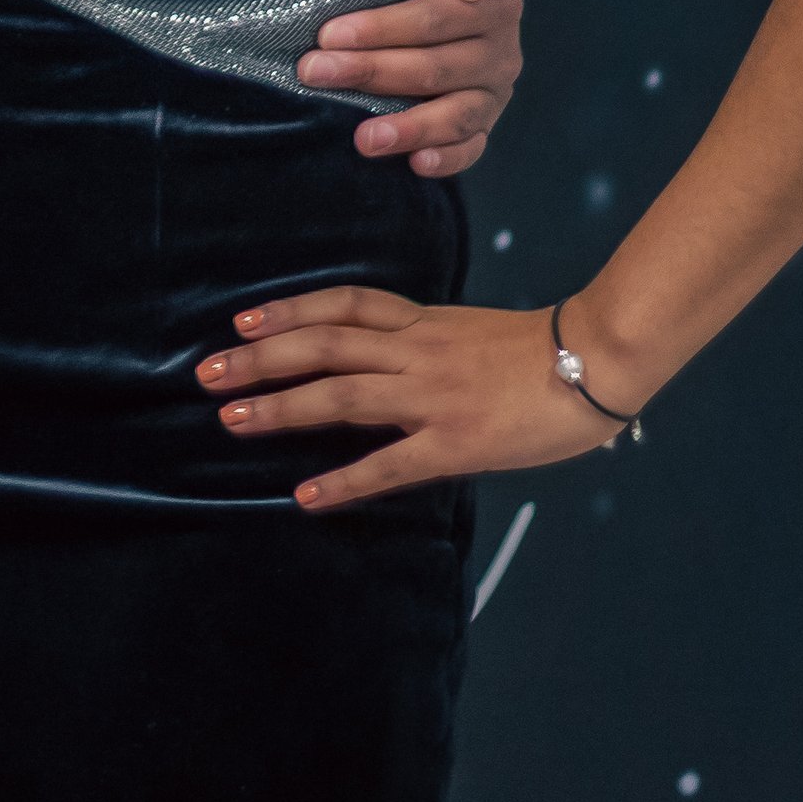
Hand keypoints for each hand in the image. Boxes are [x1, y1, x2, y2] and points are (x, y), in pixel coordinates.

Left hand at [195, 285, 638, 506]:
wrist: (595, 362)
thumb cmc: (542, 353)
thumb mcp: (471, 332)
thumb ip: (427, 343)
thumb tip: (388, 357)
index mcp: (423, 324)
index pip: (343, 305)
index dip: (289, 310)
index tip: (243, 321)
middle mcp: (416, 353)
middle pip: (323, 345)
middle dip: (261, 358)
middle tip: (206, 372)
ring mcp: (432, 397)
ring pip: (341, 394)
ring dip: (282, 406)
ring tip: (231, 418)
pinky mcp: (454, 443)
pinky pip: (389, 464)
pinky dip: (344, 480)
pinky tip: (306, 496)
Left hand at [299, 0, 523, 174]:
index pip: (437, 15)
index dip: (383, 27)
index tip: (332, 32)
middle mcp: (503, 37)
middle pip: (434, 63)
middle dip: (369, 70)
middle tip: (312, 70)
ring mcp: (497, 80)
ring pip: (455, 110)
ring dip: (407, 126)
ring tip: (362, 138)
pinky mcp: (489, 112)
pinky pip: (475, 142)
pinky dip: (450, 157)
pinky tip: (417, 164)